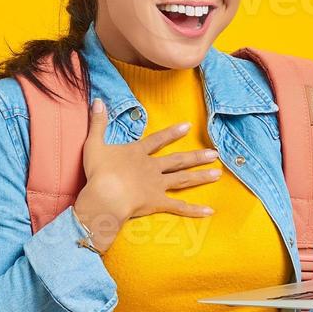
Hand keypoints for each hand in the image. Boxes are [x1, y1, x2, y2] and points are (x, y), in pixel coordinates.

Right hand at [72, 97, 221, 251]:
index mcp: (138, 153)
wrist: (106, 195)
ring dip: (201, 176)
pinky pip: (179, 207)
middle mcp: (152, 167)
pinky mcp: (158, 203)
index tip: (188, 126)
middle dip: (197, 156)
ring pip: (183, 179)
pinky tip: (209, 211)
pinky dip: (194, 210)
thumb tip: (98, 100)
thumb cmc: (98, 171)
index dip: (172, 133)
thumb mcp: (94, 143)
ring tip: (218, 174)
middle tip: (215, 154)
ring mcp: (157, 185)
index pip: (158, 140)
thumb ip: (98, 122)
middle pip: (178, 160)